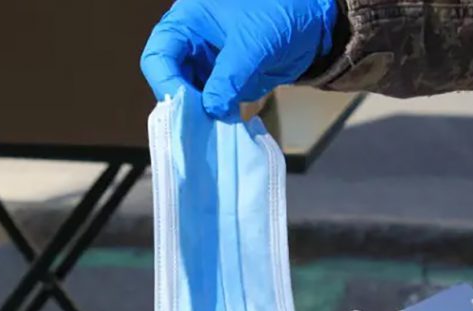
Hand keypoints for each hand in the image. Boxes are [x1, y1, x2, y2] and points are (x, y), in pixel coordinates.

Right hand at [141, 0, 336, 118]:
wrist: (313, 24)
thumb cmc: (280, 16)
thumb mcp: (252, 45)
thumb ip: (229, 78)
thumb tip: (212, 111)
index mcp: (187, 21)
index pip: (159, 57)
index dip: (167, 83)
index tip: (185, 107)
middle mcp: (190, 43)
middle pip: (170, 80)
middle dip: (183, 104)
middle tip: (199, 127)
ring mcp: (206, 63)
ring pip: (189, 96)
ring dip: (199, 115)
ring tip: (212, 132)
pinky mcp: (222, 81)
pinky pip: (210, 103)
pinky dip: (215, 116)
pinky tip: (223, 128)